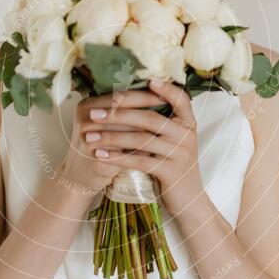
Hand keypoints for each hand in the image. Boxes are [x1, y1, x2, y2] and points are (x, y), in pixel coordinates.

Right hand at [60, 87, 165, 196]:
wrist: (79, 176)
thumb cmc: (99, 147)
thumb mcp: (105, 125)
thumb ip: (123, 111)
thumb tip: (158, 95)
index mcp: (87, 105)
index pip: (120, 95)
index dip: (144, 95)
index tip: (165, 95)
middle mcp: (85, 118)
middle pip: (122, 109)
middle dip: (148, 109)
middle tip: (170, 111)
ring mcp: (88, 138)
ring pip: (124, 129)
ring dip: (147, 129)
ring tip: (168, 128)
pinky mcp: (95, 157)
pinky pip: (122, 151)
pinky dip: (140, 150)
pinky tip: (156, 149)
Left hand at [79, 78, 204, 217]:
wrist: (189, 198)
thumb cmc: (172, 163)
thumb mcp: (172, 139)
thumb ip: (159, 121)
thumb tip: (129, 97)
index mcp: (188, 122)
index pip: (179, 98)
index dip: (164, 88)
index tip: (146, 80)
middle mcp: (187, 134)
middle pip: (150, 118)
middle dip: (117, 114)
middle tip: (93, 114)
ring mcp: (181, 153)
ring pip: (141, 140)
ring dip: (111, 137)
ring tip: (89, 137)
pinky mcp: (171, 172)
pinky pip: (140, 161)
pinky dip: (117, 157)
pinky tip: (100, 156)